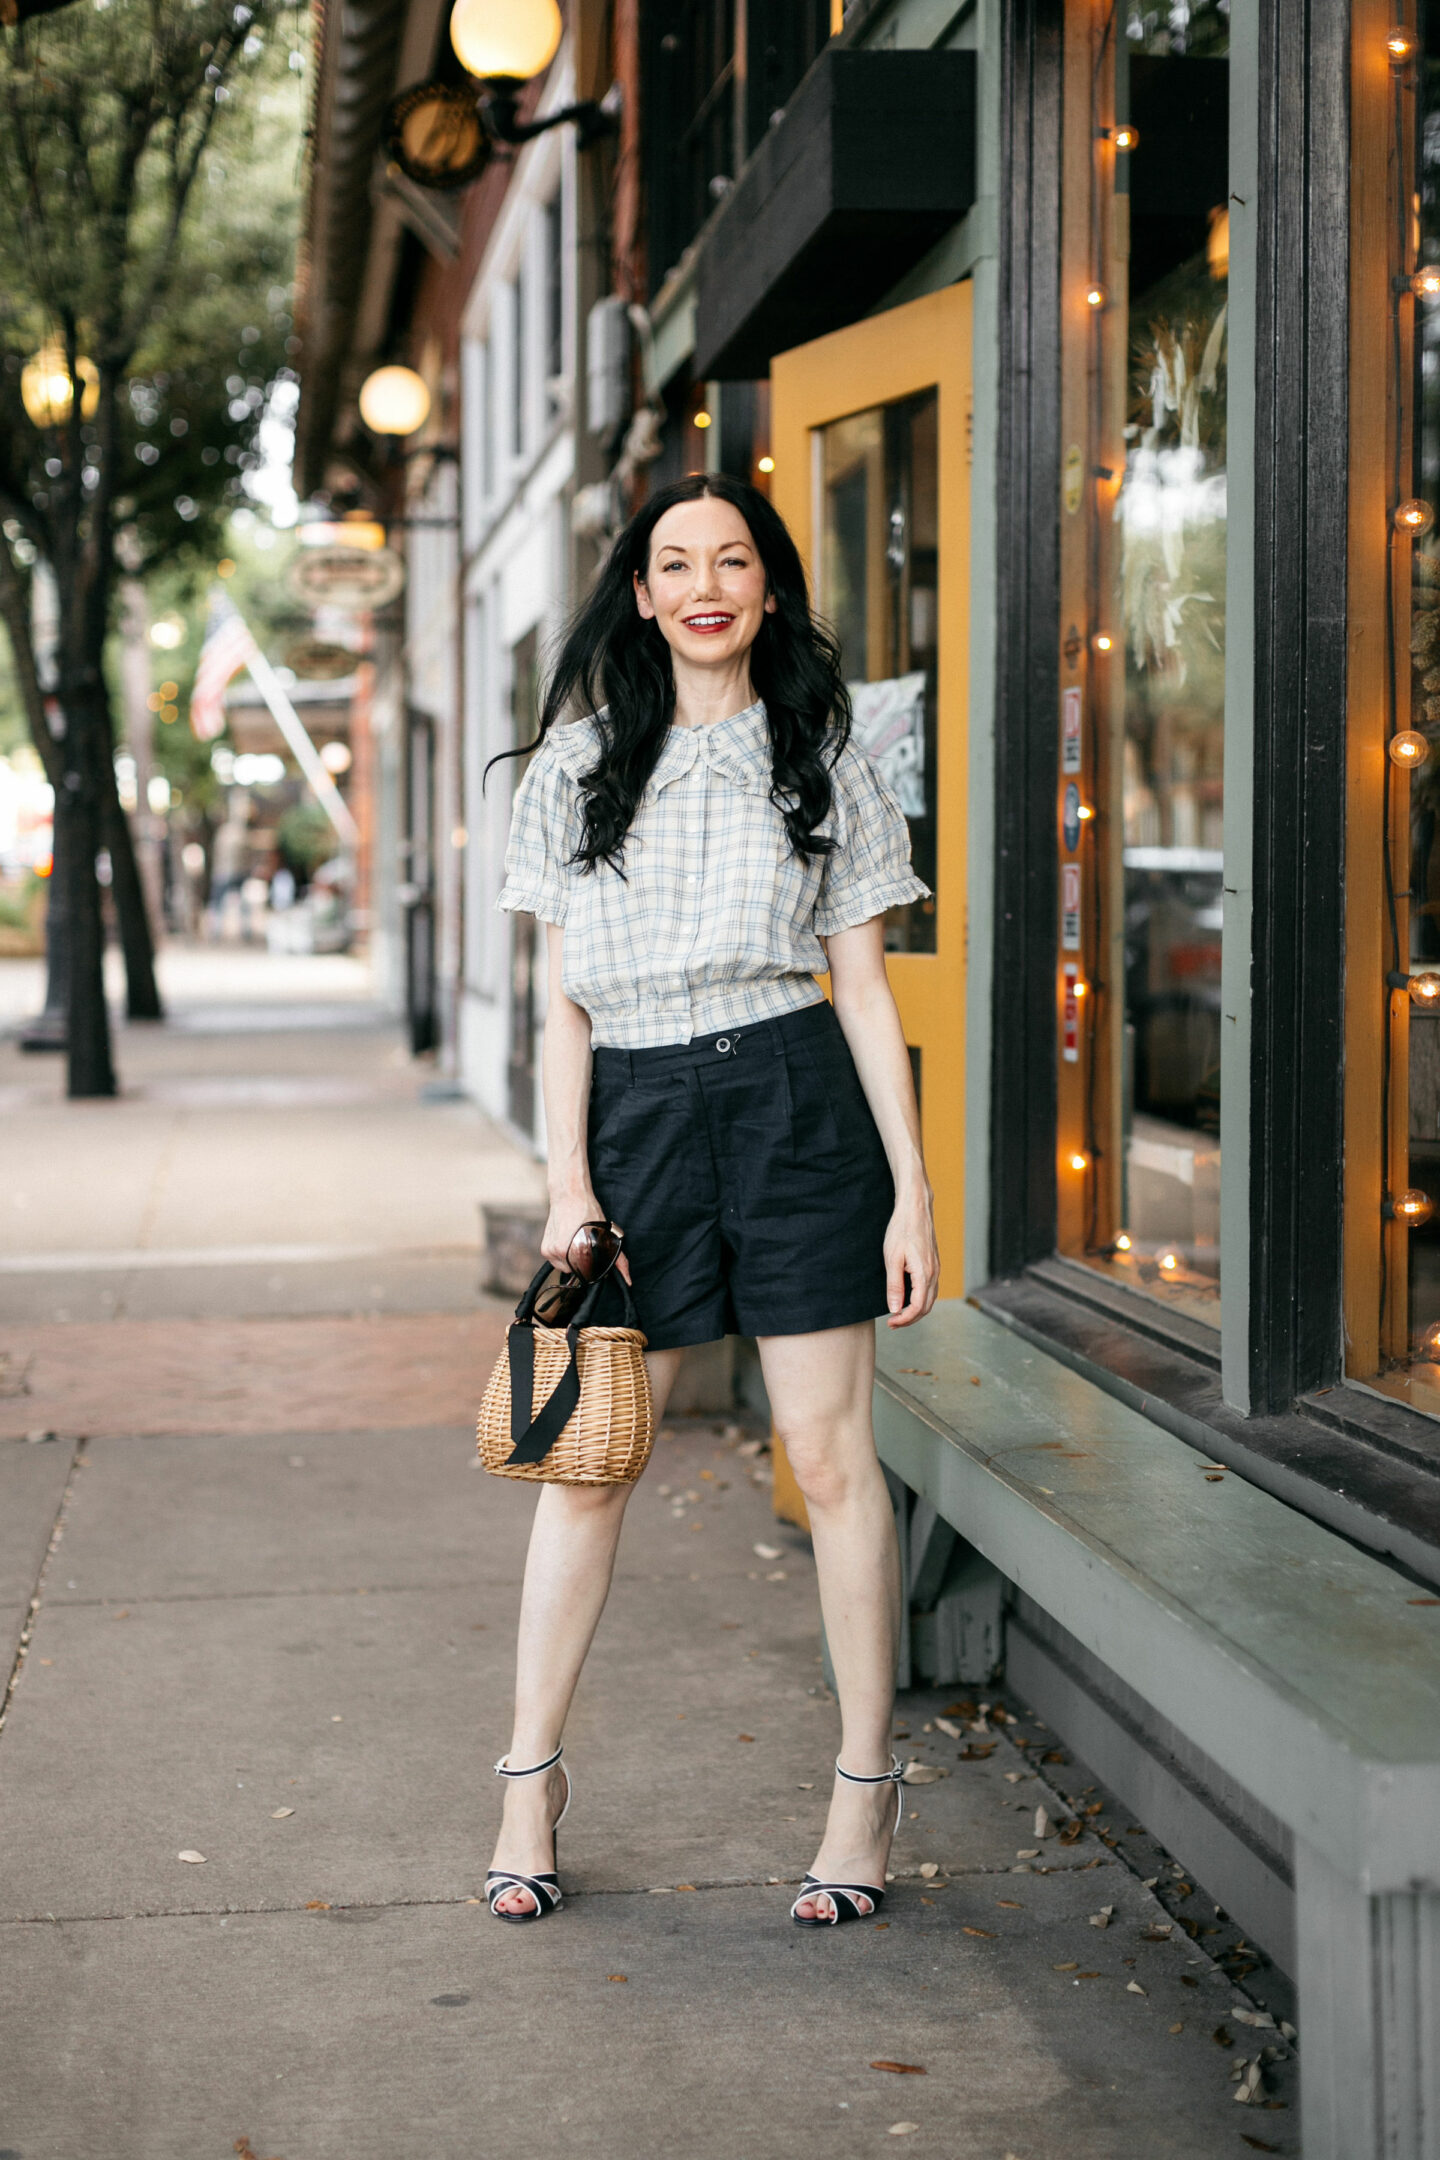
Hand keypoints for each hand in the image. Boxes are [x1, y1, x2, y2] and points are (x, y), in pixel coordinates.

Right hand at [541, 1191, 630, 1282]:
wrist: (569, 1196)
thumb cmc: (588, 1213)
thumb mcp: (607, 1235)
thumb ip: (618, 1259)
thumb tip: (627, 1278)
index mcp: (579, 1252)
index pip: (588, 1274)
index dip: (594, 1268)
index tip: (596, 1257)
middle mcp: (563, 1254)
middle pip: (577, 1272)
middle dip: (583, 1263)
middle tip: (586, 1246)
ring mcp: (552, 1252)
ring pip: (565, 1268)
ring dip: (572, 1260)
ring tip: (576, 1243)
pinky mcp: (545, 1250)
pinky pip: (556, 1262)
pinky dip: (562, 1256)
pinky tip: (567, 1242)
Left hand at [883, 1187, 937, 1327]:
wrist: (915, 1208)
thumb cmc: (902, 1230)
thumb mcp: (892, 1258)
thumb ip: (894, 1285)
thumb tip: (894, 1308)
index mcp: (924, 1274)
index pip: (918, 1307)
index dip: (904, 1319)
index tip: (890, 1322)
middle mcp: (934, 1273)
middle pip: (926, 1307)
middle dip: (910, 1319)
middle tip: (892, 1323)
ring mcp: (936, 1268)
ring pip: (930, 1299)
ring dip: (916, 1310)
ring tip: (898, 1313)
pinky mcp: (934, 1264)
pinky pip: (930, 1289)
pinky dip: (920, 1299)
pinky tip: (907, 1298)